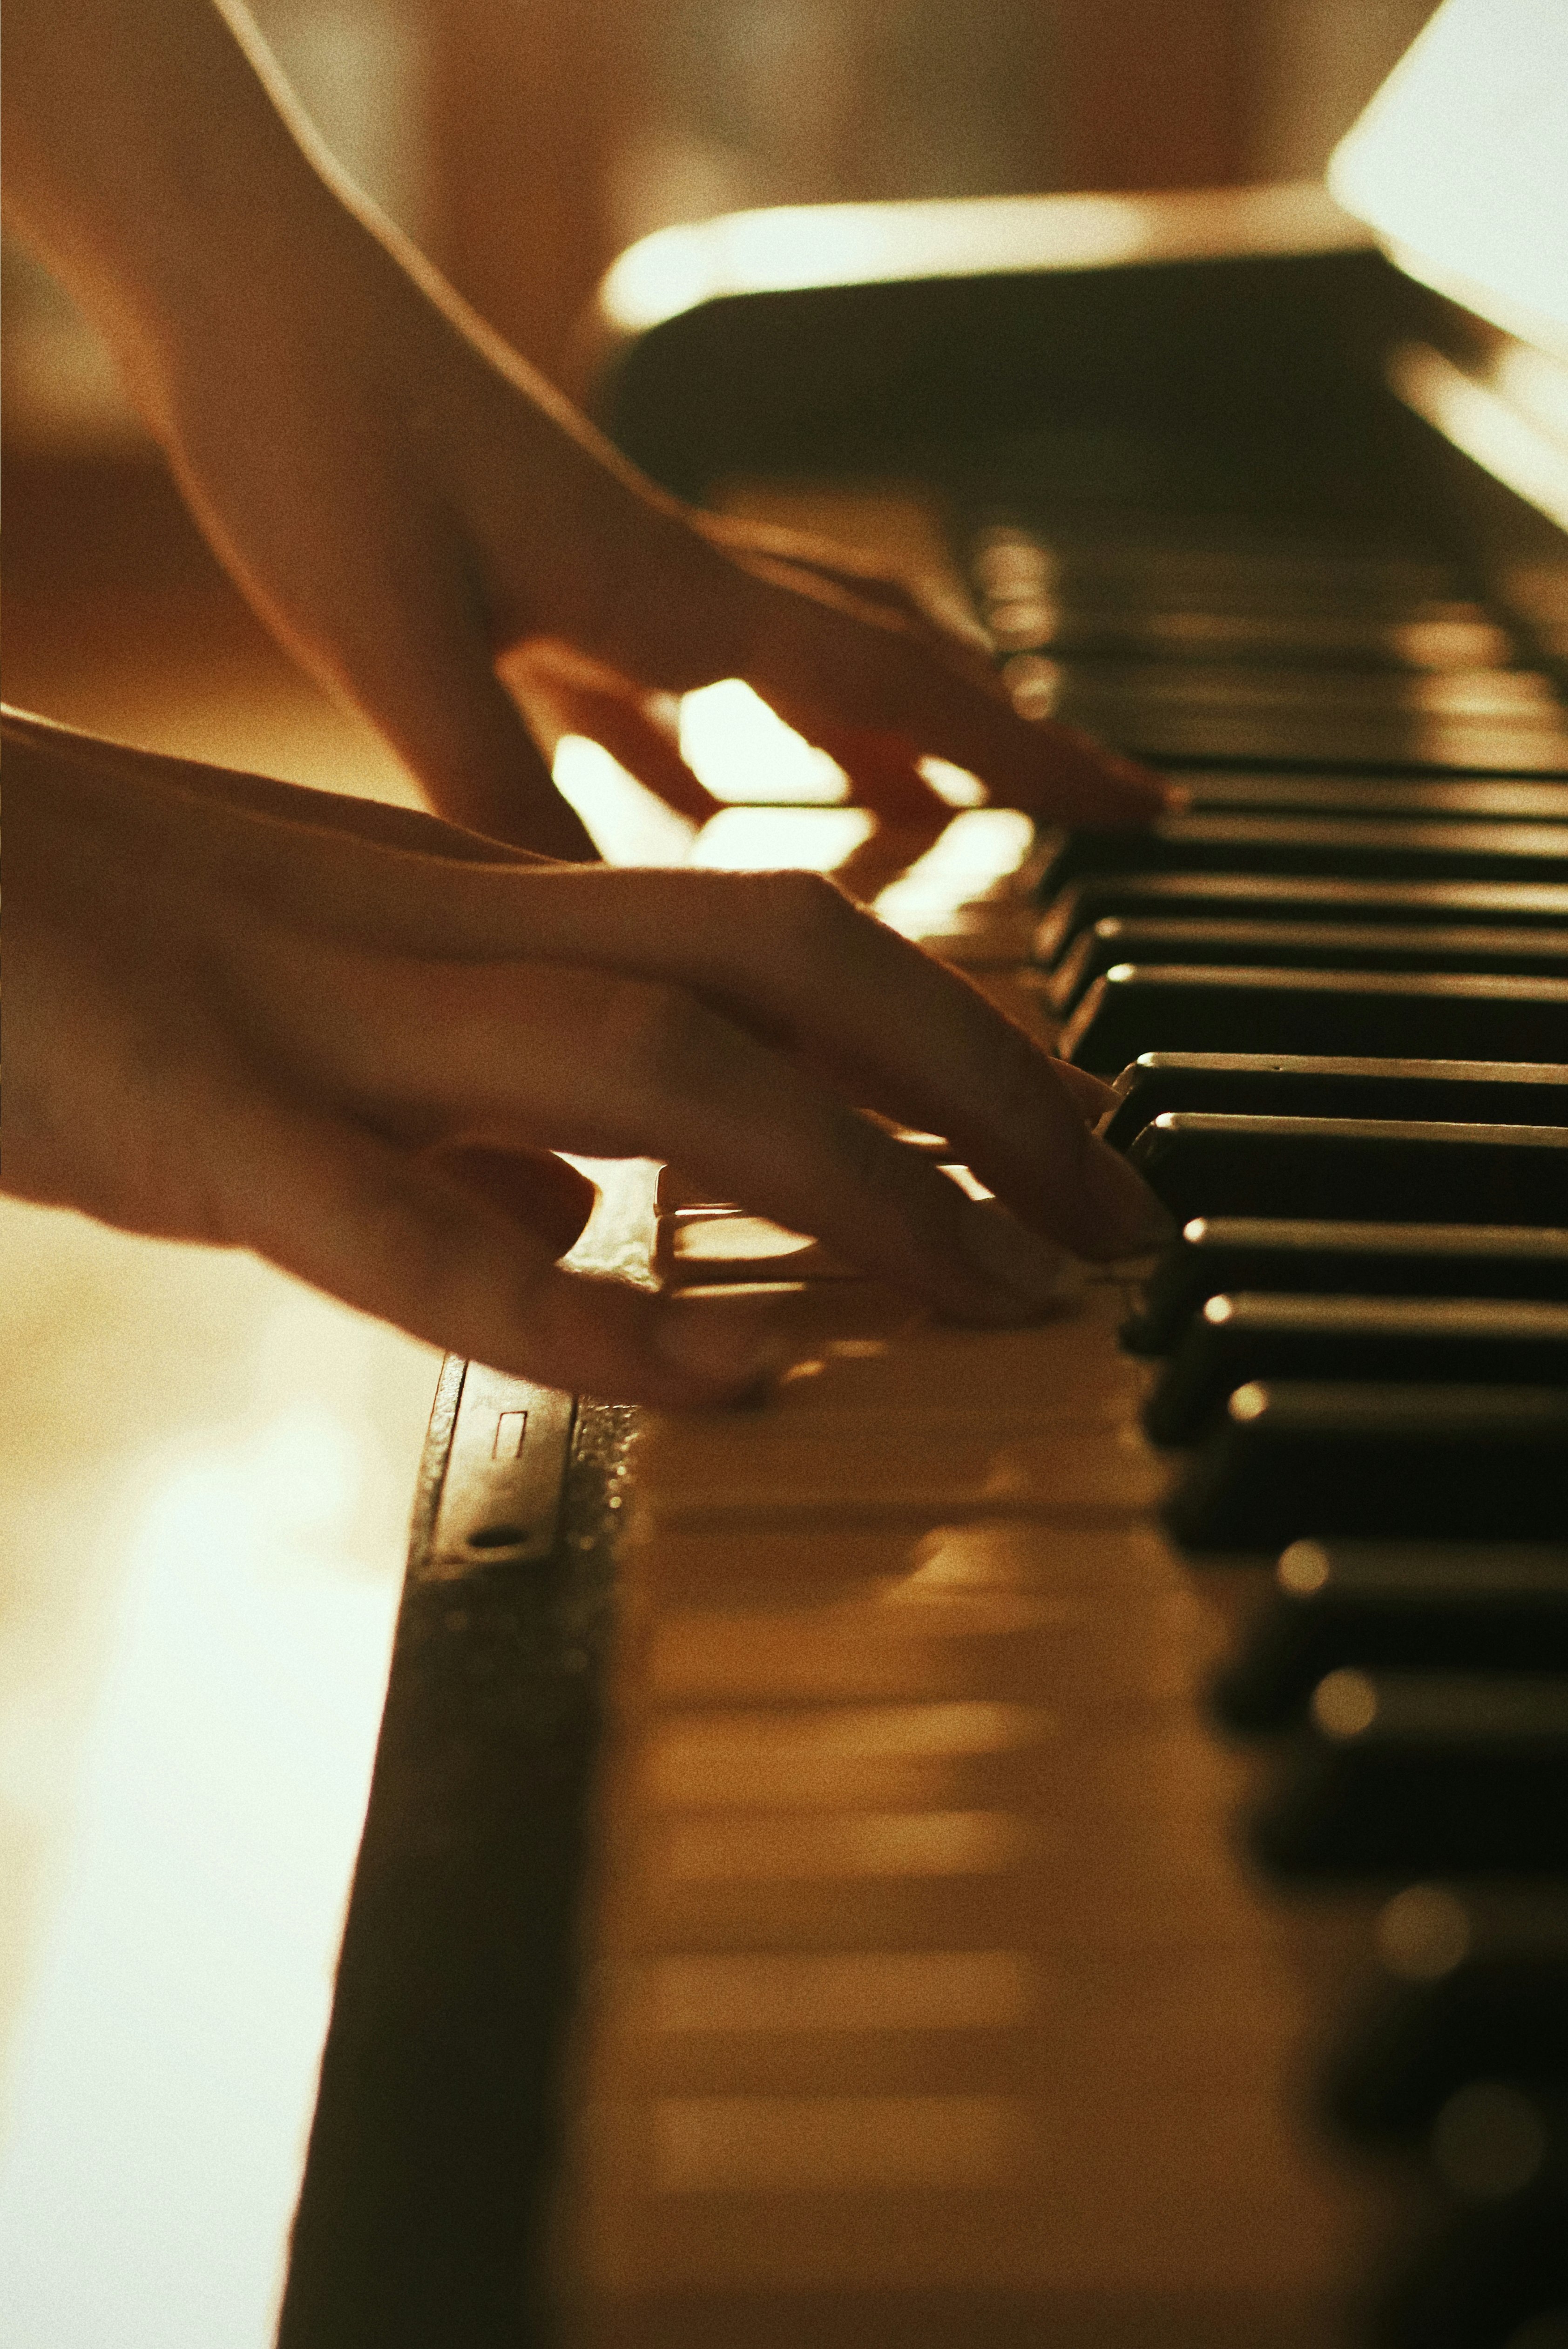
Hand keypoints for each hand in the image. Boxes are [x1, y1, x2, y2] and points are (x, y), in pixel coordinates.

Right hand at [5, 711, 1170, 1404]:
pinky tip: (735, 1378)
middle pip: (785, 956)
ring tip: (1008, 1296)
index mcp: (455, 898)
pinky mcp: (192, 1129)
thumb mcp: (298, 1017)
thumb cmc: (57, 945)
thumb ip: (453, 1107)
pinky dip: (587, 1303)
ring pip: (657, 1065)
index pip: (773, 928)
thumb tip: (587, 1218)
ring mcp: (318, 1021)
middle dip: (987, 1084)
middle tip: (1119, 1224)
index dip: (954, 1031)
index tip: (1066, 1144)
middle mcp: (430, 931)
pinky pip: (417, 1229)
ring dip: (862, 1187)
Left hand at [138, 197, 1171, 858]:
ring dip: (876, 734)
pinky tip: (694, 804)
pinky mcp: (537, 577)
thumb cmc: (312, 436)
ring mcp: (614, 573)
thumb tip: (606, 942)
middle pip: (885, 660)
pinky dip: (710, 746)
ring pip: (792, 660)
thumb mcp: (398, 641)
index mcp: (675, 596)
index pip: (902, 684)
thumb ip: (501, 792)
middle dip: (999, 740)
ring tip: (929, 811)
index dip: (1034, 761)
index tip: (1151, 813)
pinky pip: (662, 679)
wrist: (234, 289)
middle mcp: (673, 578)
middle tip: (1087, 808)